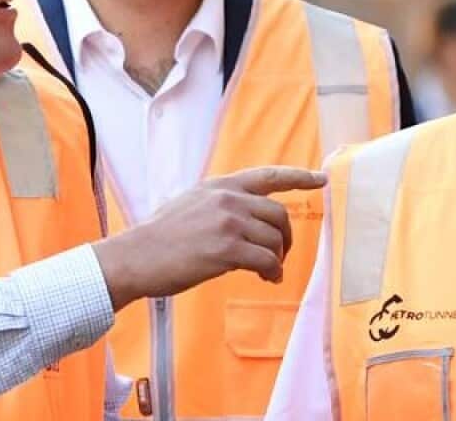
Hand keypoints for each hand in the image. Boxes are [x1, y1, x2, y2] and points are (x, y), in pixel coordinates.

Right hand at [92, 166, 325, 310]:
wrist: (135, 257)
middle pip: (279, 214)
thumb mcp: (190, 204)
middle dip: (286, 237)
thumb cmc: (159, 237)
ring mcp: (228, 223)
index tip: (320, 179)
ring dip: (278, 258)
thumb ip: (219, 205)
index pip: (267, 176)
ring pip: (275, 239)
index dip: (298, 177)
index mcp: (219, 186)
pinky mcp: (227, 249)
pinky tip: (267, 278)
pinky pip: (267, 260)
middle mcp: (228, 199)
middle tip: (279, 255)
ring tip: (269, 272)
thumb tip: (243, 220)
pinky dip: (272, 271)